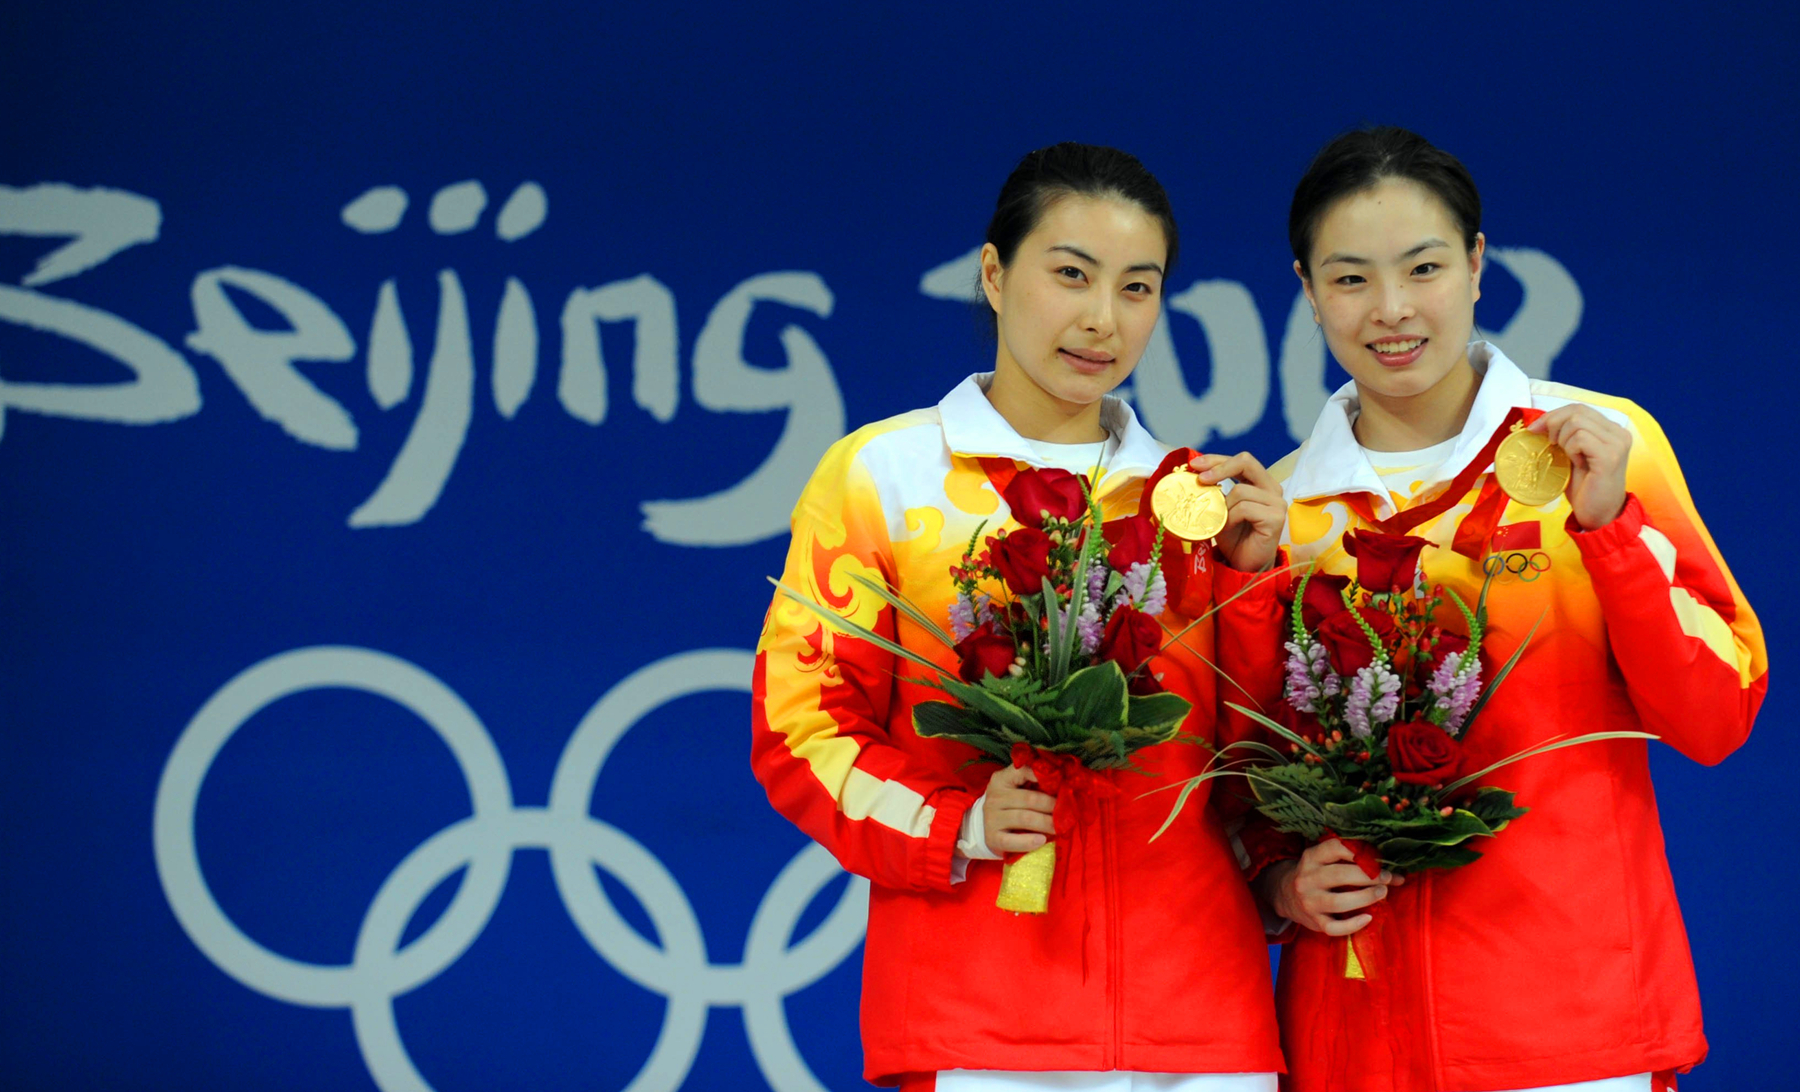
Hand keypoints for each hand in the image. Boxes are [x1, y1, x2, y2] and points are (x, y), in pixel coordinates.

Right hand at [982, 763, 1056, 854]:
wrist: (986, 826)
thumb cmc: (1009, 804)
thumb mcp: (1015, 788)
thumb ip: (1033, 783)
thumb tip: (1063, 784)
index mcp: (1001, 780)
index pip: (1022, 771)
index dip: (1042, 776)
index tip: (1061, 781)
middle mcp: (995, 797)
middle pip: (1029, 798)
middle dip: (1051, 805)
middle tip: (1067, 812)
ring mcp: (991, 818)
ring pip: (1024, 818)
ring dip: (1046, 823)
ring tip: (1060, 827)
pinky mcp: (992, 837)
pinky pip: (1012, 841)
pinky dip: (1029, 841)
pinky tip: (1042, 840)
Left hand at [1191, 451, 1285, 571]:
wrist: (1244, 564)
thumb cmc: (1233, 537)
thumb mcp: (1220, 508)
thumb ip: (1215, 490)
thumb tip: (1193, 473)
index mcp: (1261, 483)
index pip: (1241, 461)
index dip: (1217, 459)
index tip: (1194, 464)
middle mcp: (1272, 489)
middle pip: (1246, 462)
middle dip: (1219, 468)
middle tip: (1201, 479)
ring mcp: (1277, 503)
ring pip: (1241, 490)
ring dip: (1224, 507)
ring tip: (1221, 522)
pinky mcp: (1276, 518)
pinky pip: (1245, 508)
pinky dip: (1230, 518)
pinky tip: (1229, 528)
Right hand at [1255, 838, 1401, 934]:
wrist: (1285, 895)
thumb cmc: (1316, 874)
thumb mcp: (1323, 860)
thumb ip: (1351, 860)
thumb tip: (1395, 871)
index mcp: (1311, 858)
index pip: (1335, 848)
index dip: (1359, 852)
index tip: (1379, 857)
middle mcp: (1307, 878)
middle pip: (1339, 875)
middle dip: (1369, 876)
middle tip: (1387, 878)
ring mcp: (1309, 902)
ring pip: (1338, 902)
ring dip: (1365, 897)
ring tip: (1382, 893)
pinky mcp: (1314, 922)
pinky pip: (1334, 927)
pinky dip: (1353, 925)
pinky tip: (1368, 918)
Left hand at [1529, 406, 1630, 529]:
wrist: (1598, 514)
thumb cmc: (1585, 487)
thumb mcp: (1572, 455)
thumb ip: (1565, 436)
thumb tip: (1539, 422)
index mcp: (1611, 430)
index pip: (1579, 408)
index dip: (1554, 414)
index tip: (1534, 429)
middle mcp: (1619, 433)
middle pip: (1577, 411)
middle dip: (1553, 424)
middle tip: (1550, 445)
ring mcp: (1617, 443)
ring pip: (1577, 422)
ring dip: (1563, 440)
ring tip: (1569, 459)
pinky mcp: (1610, 456)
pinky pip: (1580, 439)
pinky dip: (1571, 450)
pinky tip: (1577, 465)